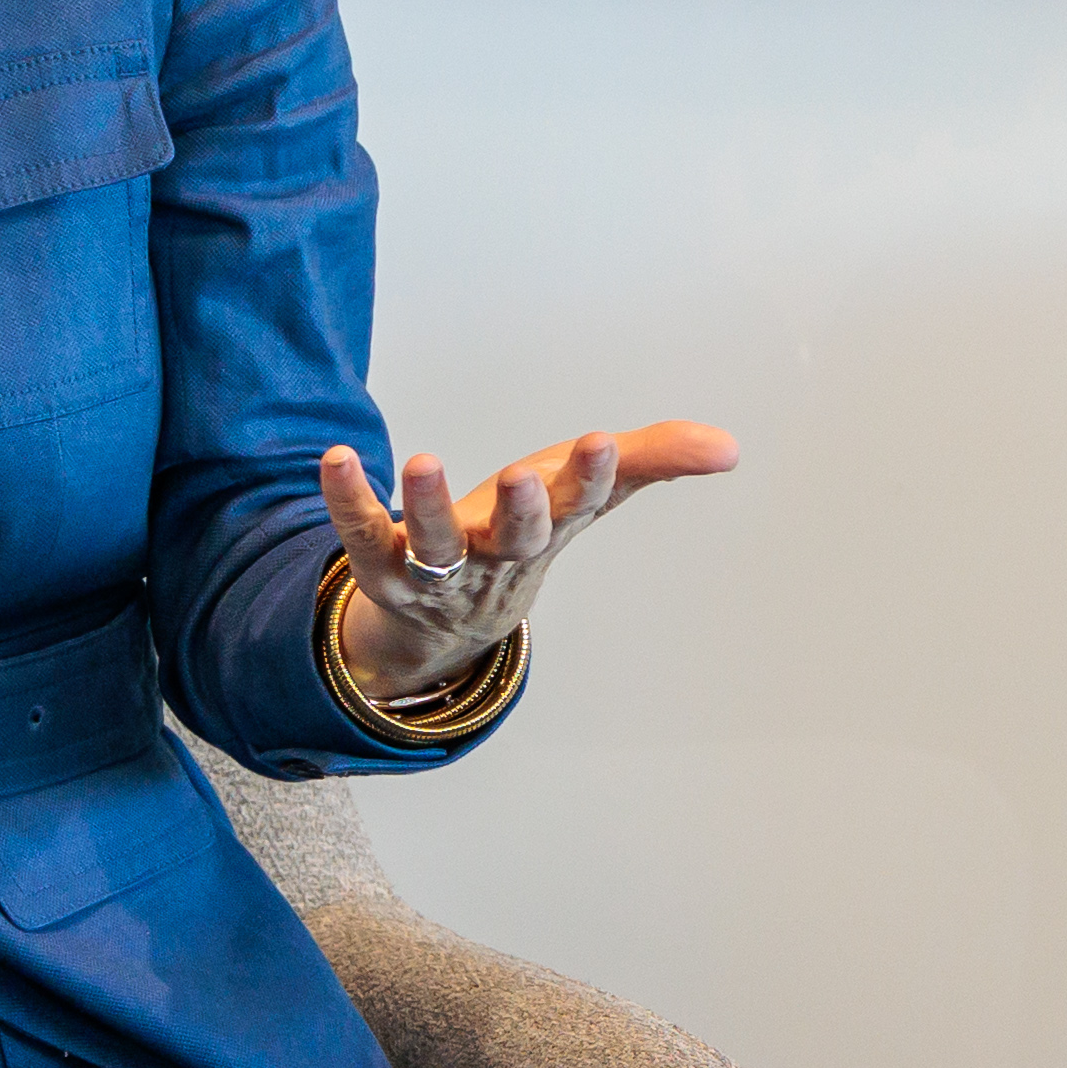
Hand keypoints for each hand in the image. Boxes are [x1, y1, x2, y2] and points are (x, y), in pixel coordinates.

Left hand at [318, 416, 740, 717]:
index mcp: (548, 531)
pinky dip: (347, 499)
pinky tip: (336, 458)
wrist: (448, 623)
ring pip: (435, 546)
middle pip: (513, 538)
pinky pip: (363, 533)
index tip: (600, 443)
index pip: (579, 505)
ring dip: (429, 507)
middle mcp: (495, 556)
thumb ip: (654, 460)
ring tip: (423, 461)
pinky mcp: (383, 561)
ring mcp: (437, 568)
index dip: (591, 477)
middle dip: (521, 510)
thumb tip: (730, 447)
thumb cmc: (522, 533)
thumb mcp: (586, 492)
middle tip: (524, 476)